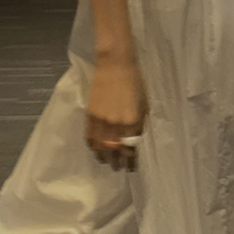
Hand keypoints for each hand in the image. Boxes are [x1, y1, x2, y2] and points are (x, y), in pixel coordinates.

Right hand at [86, 56, 148, 172]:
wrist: (115, 64)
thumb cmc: (135, 82)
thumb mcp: (144, 104)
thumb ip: (139, 123)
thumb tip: (135, 139)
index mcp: (133, 122)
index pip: (130, 148)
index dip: (130, 160)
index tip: (131, 166)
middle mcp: (116, 124)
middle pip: (115, 151)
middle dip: (117, 162)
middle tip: (118, 168)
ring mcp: (102, 120)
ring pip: (100, 147)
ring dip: (103, 157)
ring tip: (106, 162)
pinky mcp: (90, 115)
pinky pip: (89, 136)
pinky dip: (93, 146)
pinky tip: (96, 150)